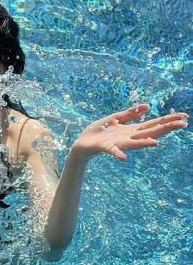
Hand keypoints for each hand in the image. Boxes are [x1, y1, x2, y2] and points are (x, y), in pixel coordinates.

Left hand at [71, 104, 187, 161]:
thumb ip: (130, 114)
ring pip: (134, 143)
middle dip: (166, 128)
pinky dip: (117, 154)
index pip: (153, 124)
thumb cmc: (100, 131)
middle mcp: (128, 137)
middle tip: (183, 124)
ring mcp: (118, 143)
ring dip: (144, 143)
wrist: (83, 143)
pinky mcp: (105, 147)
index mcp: (131, 129)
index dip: (168, 120)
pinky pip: (112, 151)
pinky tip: (123, 157)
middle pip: (150, 132)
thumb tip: (148, 106)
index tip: (185, 117)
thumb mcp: (115, 118)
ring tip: (156, 143)